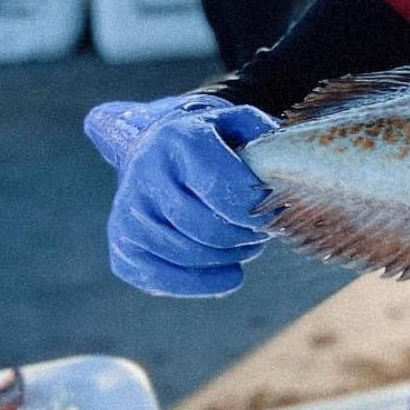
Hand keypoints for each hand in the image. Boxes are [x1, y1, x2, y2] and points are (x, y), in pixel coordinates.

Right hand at [85, 95, 276, 296]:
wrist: (156, 148)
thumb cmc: (214, 141)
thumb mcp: (243, 126)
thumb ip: (268, 145)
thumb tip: (287, 176)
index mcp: (179, 138)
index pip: (224, 190)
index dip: (257, 211)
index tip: (273, 211)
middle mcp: (146, 172)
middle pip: (207, 228)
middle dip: (245, 237)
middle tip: (262, 232)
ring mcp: (128, 211)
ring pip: (188, 256)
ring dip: (229, 258)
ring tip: (245, 244)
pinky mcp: (122, 245)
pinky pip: (163, 279)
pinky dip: (204, 283)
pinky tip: (229, 274)